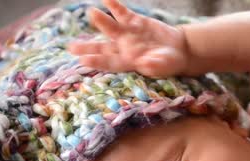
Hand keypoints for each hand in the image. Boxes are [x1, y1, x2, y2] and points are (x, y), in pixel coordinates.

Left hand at [68, 0, 187, 76]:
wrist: (177, 48)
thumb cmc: (169, 62)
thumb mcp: (164, 65)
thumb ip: (154, 65)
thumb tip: (144, 64)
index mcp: (128, 62)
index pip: (109, 63)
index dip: (97, 61)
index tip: (83, 60)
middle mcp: (123, 48)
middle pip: (102, 47)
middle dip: (87, 47)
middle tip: (71, 47)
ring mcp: (127, 33)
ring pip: (109, 27)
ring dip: (100, 20)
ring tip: (91, 12)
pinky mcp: (134, 21)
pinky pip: (121, 12)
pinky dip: (114, 5)